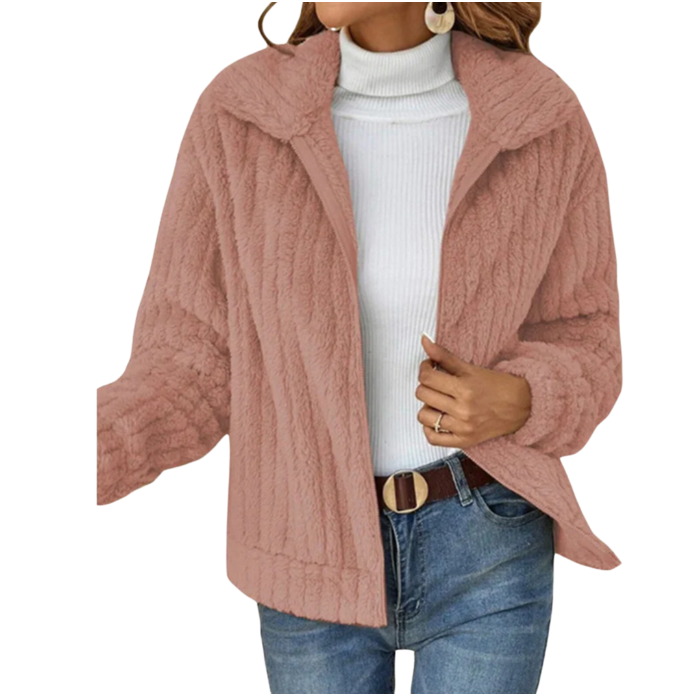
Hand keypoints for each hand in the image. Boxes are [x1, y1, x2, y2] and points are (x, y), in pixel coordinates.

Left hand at [416, 334, 531, 447]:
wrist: (522, 406)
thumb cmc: (497, 385)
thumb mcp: (470, 368)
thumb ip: (444, 355)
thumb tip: (424, 340)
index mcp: (464, 388)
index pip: (427, 377)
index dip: (424, 369)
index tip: (430, 367)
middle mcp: (462, 410)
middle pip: (423, 395)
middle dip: (426, 385)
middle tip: (435, 382)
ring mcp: (462, 428)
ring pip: (423, 416)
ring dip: (427, 406)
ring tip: (437, 401)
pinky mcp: (464, 441)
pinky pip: (433, 438)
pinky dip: (430, 428)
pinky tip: (437, 418)